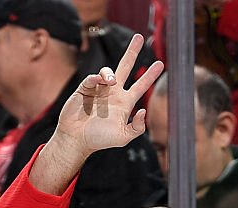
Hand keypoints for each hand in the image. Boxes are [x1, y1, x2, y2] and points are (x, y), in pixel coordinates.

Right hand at [32, 34, 162, 194]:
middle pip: (125, 67)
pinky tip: (99, 82)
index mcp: (124, 103)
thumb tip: (143, 110)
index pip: (141, 86)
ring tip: (111, 82)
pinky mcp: (84, 89)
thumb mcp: (123, 137)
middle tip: (140, 37)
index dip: (150, 76)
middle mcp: (113, 93)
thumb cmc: (99, 140)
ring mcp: (98, 90)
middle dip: (133, 52)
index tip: (161, 64)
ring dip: (110, 73)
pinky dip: (96, 78)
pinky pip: (91, 78)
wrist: (77, 140)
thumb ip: (137, 128)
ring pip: (107, 72)